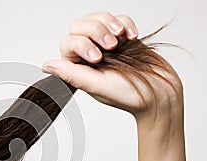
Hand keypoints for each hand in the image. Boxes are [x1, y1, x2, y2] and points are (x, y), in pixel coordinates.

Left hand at [42, 12, 182, 126]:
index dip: (82, 45)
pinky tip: (132, 37)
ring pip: (97, 18)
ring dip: (109, 24)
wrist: (160, 94)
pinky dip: (125, 23)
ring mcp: (106, 45)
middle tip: (112, 46)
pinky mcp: (123, 38)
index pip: (68, 43)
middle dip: (96, 30)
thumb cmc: (130, 95)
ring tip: (122, 39)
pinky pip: (117, 18)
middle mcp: (90, 55)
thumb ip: (71, 74)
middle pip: (79, 26)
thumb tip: (46, 66)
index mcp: (79, 68)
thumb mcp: (97, 85)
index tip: (98, 58)